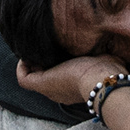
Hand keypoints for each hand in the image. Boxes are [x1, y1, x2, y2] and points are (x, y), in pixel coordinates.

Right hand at [15, 55, 129, 112]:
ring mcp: (49, 89)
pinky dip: (22, 66)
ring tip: (31, 46)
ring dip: (29, 62)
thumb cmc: (107, 69)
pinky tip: (27, 52)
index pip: (58, 73)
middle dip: (40, 60)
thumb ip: (96, 50)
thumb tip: (101, 39)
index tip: (55, 44)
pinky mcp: (41, 85)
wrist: (101, 79)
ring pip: (32, 78)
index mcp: (73, 85)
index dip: (53, 59)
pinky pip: (23, 78)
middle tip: (40, 44)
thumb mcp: (100, 56)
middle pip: (43, 76)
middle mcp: (59, 90)